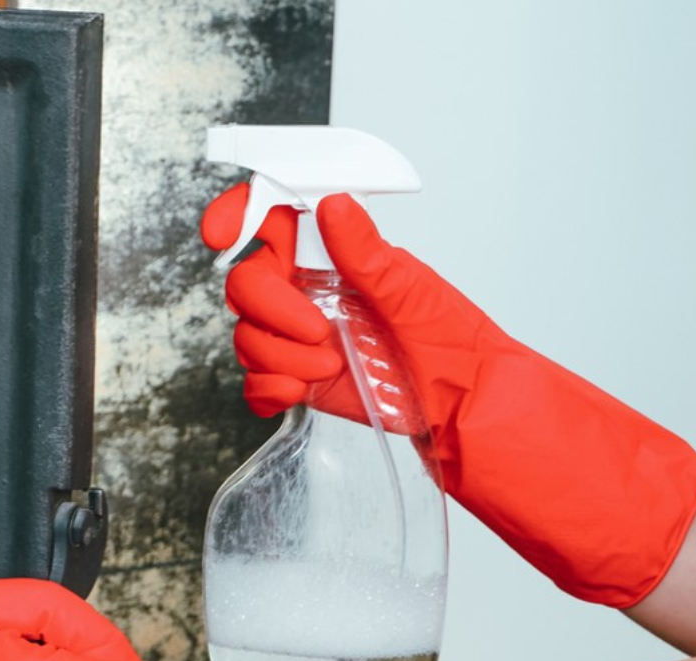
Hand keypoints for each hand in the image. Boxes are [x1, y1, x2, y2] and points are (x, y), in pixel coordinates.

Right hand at [202, 185, 695, 607]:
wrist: (473, 420)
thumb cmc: (463, 352)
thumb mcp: (418, 296)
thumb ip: (368, 255)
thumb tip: (334, 206)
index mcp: (341, 260)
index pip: (271, 220)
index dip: (237, 215)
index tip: (221, 232)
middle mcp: (315, 295)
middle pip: (247, 285)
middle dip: (272, 310)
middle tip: (320, 331)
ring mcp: (304, 341)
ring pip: (248, 336)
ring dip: (280, 356)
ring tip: (330, 367)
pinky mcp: (302, 383)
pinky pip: (255, 383)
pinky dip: (267, 390)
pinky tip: (297, 393)